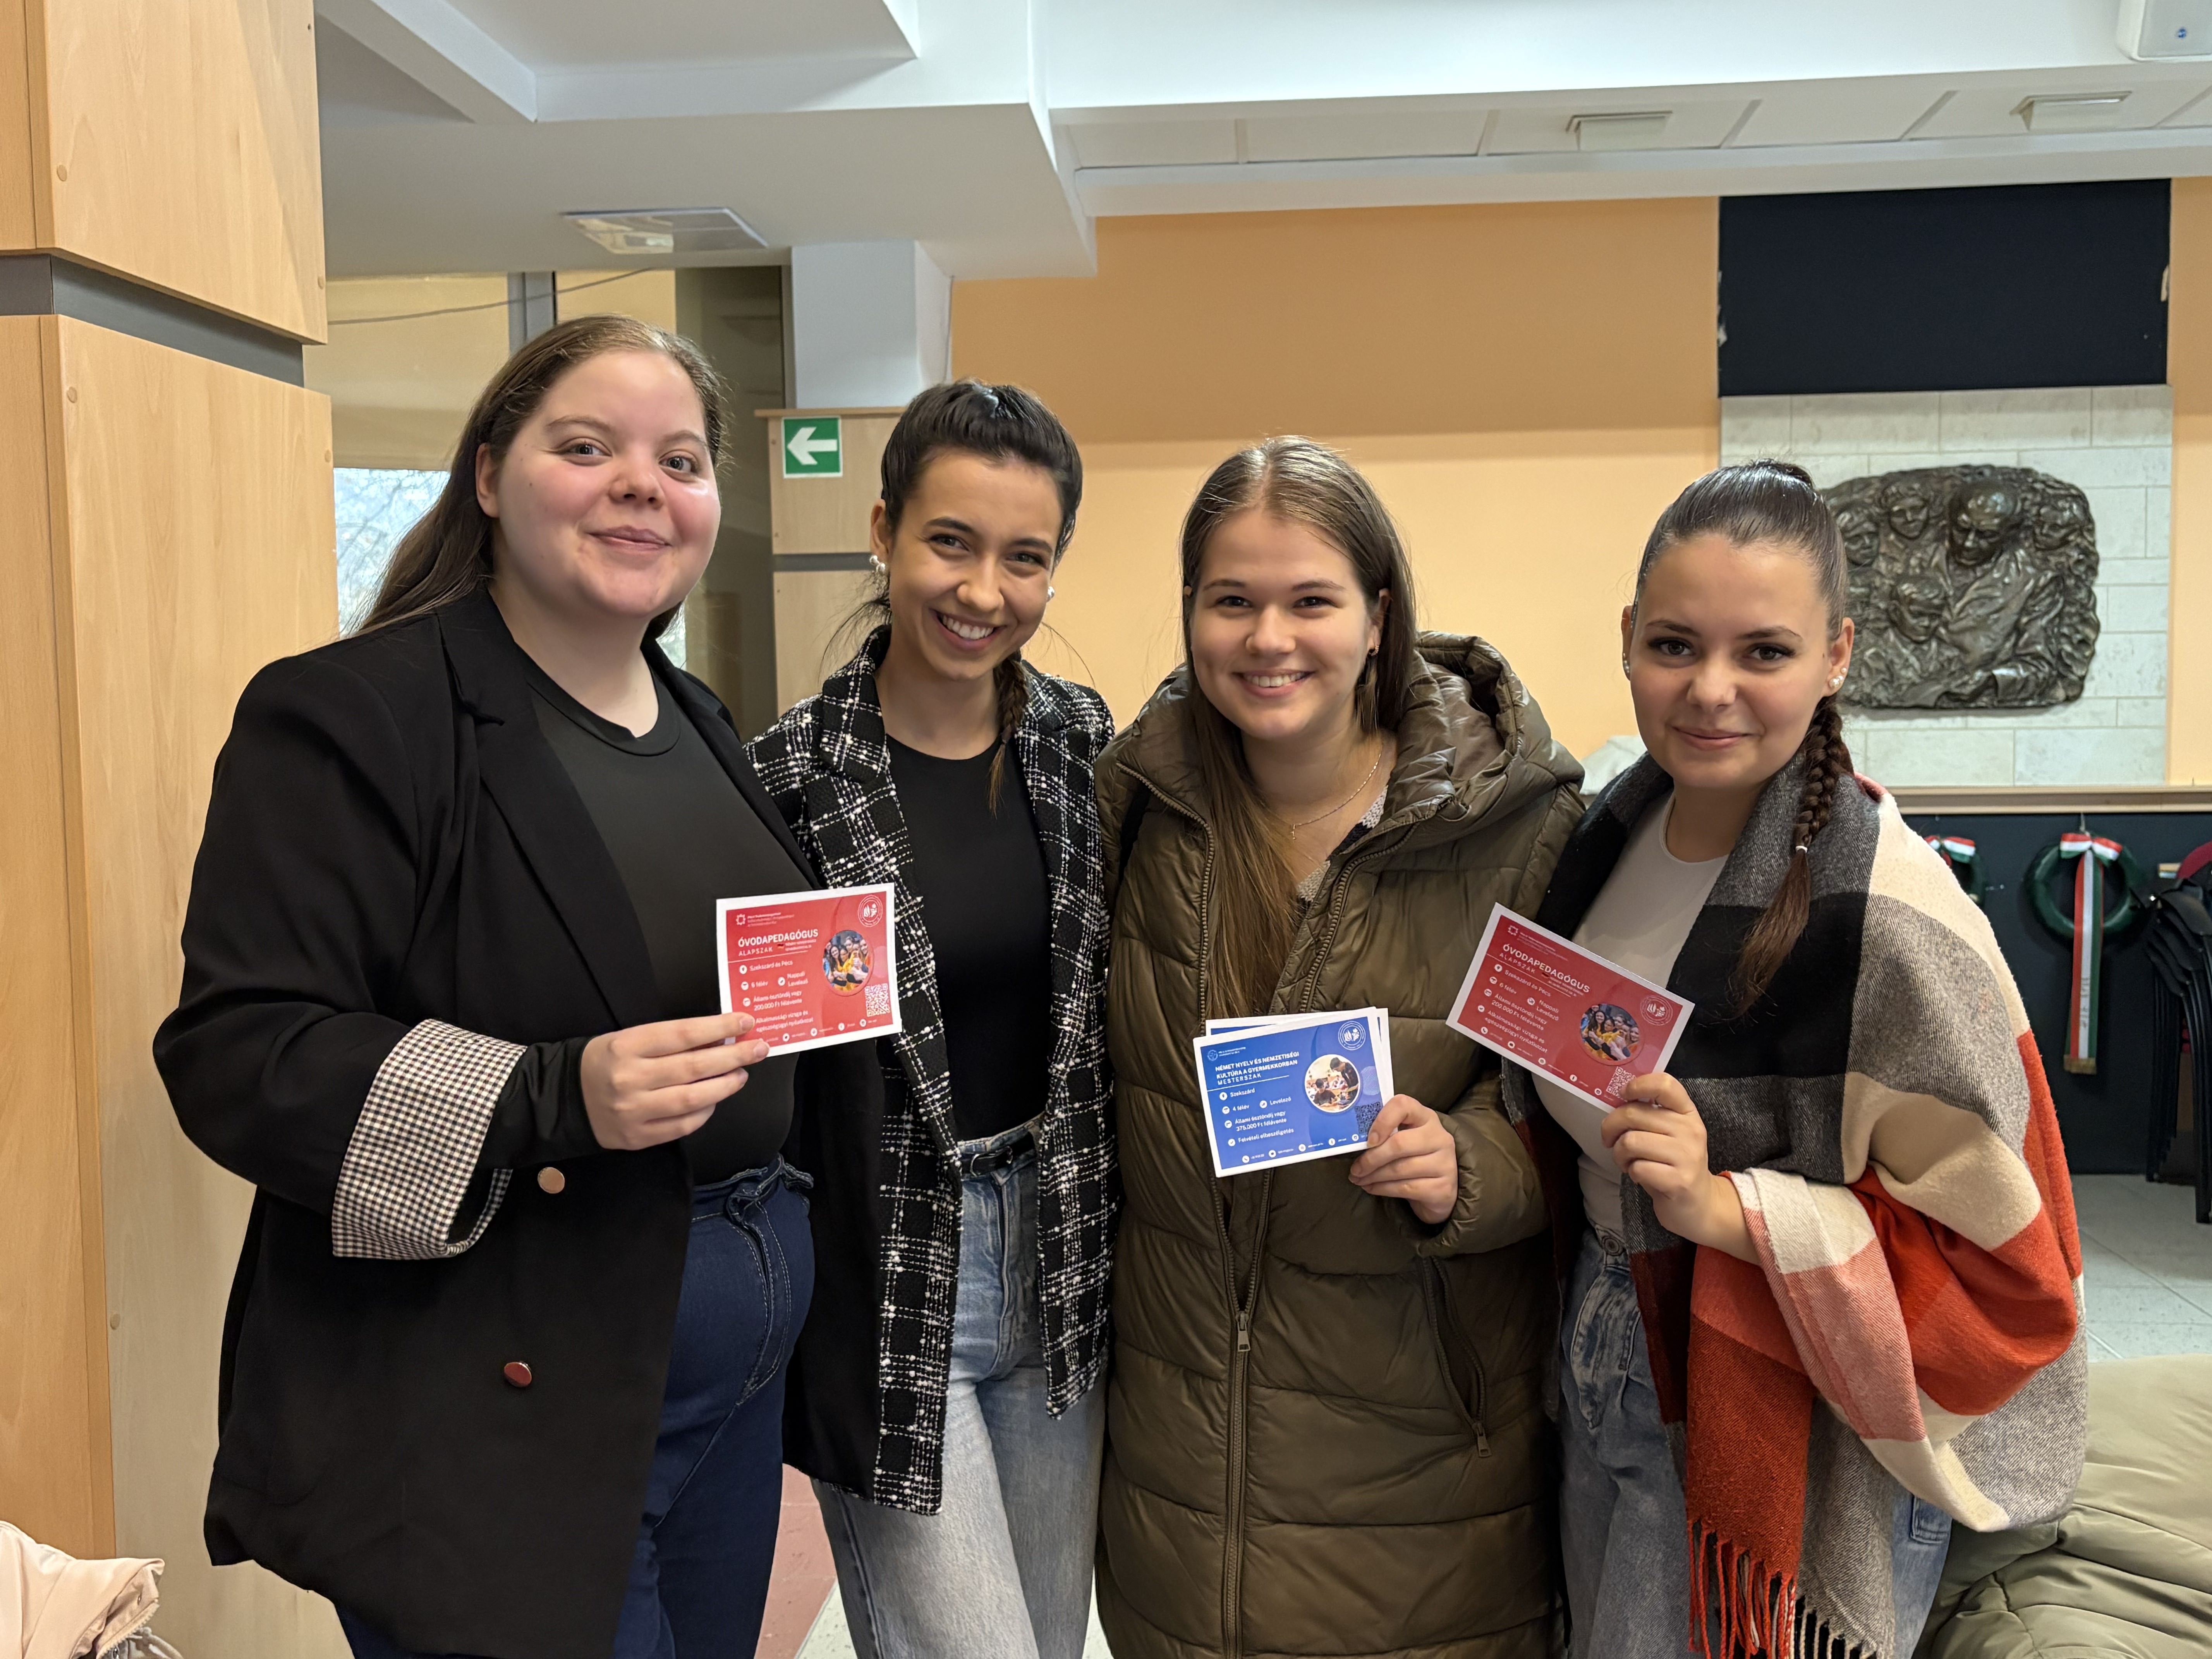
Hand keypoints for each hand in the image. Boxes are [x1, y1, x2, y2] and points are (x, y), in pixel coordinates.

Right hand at [580, 1012, 768, 1151]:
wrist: (567, 1098)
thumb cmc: (605, 1061)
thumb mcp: (630, 1038)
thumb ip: (671, 1039)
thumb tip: (718, 1036)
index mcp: (626, 1045)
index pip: (682, 1033)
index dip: (718, 1027)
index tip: (745, 1021)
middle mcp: (630, 1078)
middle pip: (693, 1067)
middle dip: (733, 1056)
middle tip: (757, 1049)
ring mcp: (633, 1111)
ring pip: (692, 1099)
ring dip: (725, 1086)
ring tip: (741, 1074)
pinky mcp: (637, 1137)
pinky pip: (683, 1126)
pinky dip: (705, 1112)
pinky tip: (715, 1099)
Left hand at [1347, 1095, 1457, 1224]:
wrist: (1440, 1189)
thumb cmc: (1415, 1158)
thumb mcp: (1405, 1138)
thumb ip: (1386, 1134)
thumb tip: (1352, 1142)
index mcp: (1426, 1118)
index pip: (1404, 1106)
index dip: (1382, 1120)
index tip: (1368, 1139)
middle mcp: (1439, 1137)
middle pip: (1399, 1143)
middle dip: (1371, 1158)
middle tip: (1355, 1168)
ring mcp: (1444, 1163)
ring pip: (1400, 1169)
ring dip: (1373, 1176)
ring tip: (1359, 1179)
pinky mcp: (1442, 1188)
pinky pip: (1405, 1188)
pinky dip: (1382, 1189)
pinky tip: (1371, 1188)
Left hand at [1601, 1073, 1753, 1261]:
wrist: (1699, 1204)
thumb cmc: (1674, 1164)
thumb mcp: (1669, 1133)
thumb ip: (1650, 1115)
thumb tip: (1615, 1101)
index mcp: (1687, 1112)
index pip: (1665, 1084)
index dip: (1638, 1085)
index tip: (1623, 1095)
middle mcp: (1691, 1130)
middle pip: (1633, 1113)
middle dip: (1610, 1128)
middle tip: (1610, 1141)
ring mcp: (1687, 1155)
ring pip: (1631, 1141)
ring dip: (1619, 1154)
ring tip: (1626, 1162)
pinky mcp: (1679, 1181)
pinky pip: (1638, 1168)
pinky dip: (1631, 1172)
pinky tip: (1640, 1176)